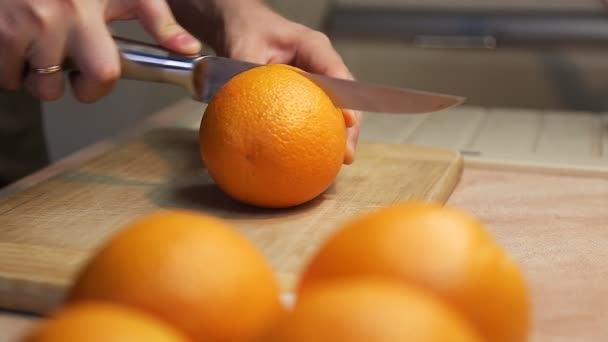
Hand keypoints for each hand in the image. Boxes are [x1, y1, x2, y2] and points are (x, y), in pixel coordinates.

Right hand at [0, 0, 200, 102]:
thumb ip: (155, 18)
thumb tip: (189, 48)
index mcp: (91, 10)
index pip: (104, 72)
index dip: (95, 88)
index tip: (90, 82)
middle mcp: (56, 17)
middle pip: (56, 87)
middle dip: (57, 85)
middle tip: (58, 65)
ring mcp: (21, 22)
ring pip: (28, 83)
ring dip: (30, 74)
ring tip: (35, 44)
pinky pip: (2, 73)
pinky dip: (7, 65)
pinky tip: (16, 38)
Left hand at [196, 1, 360, 164]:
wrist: (243, 26)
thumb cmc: (246, 31)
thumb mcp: (243, 48)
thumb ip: (246, 74)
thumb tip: (245, 110)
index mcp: (311, 45)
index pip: (335, 72)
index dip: (346, 99)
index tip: (348, 122)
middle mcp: (321, 62)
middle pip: (346, 95)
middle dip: (351, 126)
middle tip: (347, 153)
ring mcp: (318, 78)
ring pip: (339, 106)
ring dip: (342, 134)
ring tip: (342, 160)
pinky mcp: (310, 92)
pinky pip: (321, 112)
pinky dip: (322, 133)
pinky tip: (319, 156)